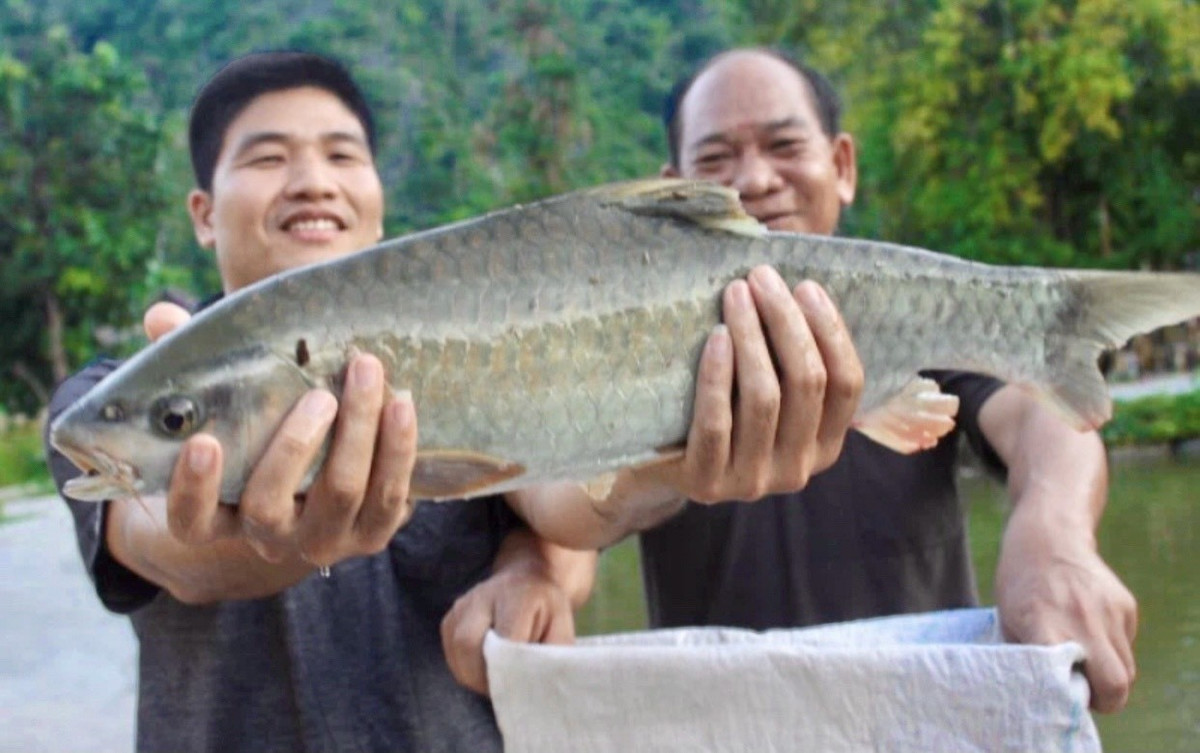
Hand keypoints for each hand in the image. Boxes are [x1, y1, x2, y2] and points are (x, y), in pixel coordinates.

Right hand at [143, 301, 419, 568]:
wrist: (336, 468)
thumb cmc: (267, 425)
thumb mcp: (229, 399)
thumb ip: (189, 361)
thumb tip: (162, 316)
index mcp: (221, 514)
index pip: (192, 522)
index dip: (191, 490)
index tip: (203, 443)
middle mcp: (270, 538)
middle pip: (270, 506)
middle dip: (294, 446)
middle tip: (320, 395)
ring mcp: (324, 539)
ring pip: (341, 494)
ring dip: (358, 432)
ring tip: (367, 372)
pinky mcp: (374, 533)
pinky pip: (390, 497)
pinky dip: (397, 448)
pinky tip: (401, 403)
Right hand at [440, 559, 576, 695]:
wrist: (527, 580)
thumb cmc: (547, 610)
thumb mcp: (562, 628)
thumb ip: (553, 655)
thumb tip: (539, 688)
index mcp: (518, 596)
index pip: (504, 640)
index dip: (508, 671)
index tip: (518, 690)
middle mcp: (483, 595)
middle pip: (468, 643)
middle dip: (482, 677)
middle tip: (501, 692)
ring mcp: (462, 605)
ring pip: (456, 651)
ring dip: (472, 676)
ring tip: (495, 682)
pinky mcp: (451, 617)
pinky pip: (450, 652)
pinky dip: (464, 669)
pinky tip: (483, 669)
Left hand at [648, 265, 862, 502]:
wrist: (660, 465)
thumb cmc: (722, 408)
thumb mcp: (767, 387)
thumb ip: (791, 353)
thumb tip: (803, 277)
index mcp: (824, 446)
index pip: (847, 385)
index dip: (830, 331)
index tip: (805, 285)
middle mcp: (797, 470)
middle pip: (807, 383)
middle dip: (786, 321)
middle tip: (760, 277)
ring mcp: (753, 483)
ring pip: (764, 398)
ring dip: (752, 336)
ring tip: (735, 294)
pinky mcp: (707, 484)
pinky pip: (717, 422)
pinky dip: (718, 375)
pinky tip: (717, 336)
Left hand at [995, 509, 1137, 712]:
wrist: (1048, 535)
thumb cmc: (1020, 581)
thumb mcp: (1008, 620)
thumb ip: (1029, 658)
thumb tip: (1044, 691)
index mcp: (1047, 628)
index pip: (1076, 683)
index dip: (1074, 699)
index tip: (1062, 696)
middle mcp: (1084, 622)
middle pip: (1116, 686)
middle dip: (1103, 698)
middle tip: (1081, 689)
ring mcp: (1110, 613)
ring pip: (1126, 669)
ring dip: (1108, 674)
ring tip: (1083, 658)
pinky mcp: (1126, 605)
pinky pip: (1126, 644)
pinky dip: (1112, 649)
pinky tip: (1088, 628)